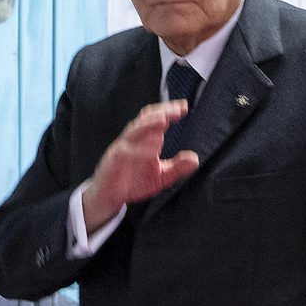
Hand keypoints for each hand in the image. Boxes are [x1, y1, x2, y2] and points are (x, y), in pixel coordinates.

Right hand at [82, 100, 198, 233]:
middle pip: (145, 119)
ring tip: (164, 120)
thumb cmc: (133, 183)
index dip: (169, 111)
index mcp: (144, 140)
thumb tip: (195, 159)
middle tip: (177, 110)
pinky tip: (153, 150)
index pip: (156, 119)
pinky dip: (139, 150)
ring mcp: (122, 148)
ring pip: (134, 130)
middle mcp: (133, 140)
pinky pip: (125, 151)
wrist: (109, 197)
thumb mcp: (161, 177)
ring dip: (149, 124)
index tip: (184, 107)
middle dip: (162, 112)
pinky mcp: (113, 160)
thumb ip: (177, 168)